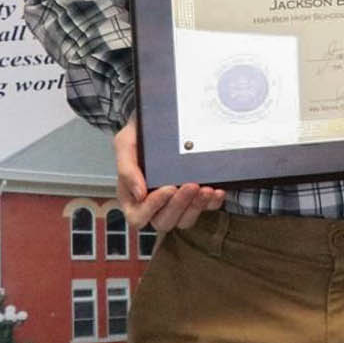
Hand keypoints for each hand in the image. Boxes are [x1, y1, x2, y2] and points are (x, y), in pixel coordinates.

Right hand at [113, 118, 223, 233]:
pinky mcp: (195, 197)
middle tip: (191, 185)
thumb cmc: (140, 136)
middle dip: (179, 205)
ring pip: (185, 220)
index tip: (168, 188)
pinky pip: (206, 208)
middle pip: (164, 221)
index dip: (153, 207)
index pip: (138, 217)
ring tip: (206, 189)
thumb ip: (126, 168)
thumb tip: (139, 194)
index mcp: (132, 197)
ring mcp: (176, 203)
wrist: (161, 121)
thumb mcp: (126, 144)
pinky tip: (217, 191)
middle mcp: (154, 205)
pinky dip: (212, 203)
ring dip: (197, 206)